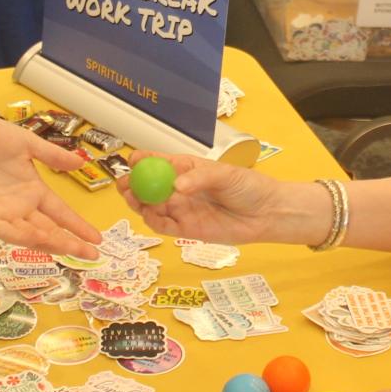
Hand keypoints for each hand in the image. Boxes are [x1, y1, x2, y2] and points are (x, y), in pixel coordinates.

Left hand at [0, 116, 100, 257]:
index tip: (97, 238)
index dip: (78, 225)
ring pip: (33, 235)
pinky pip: (9, 232)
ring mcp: (4, 213)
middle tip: (92, 255)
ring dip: (53, 243)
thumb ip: (53, 156)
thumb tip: (81, 162)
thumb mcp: (27, 144)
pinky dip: (25, 237)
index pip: (61, 212)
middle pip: (51, 229)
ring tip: (73, 249)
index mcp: (34, 189)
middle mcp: (21, 206)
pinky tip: (41, 238)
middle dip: (71, 242)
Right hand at [116, 152, 322, 245]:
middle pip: (148, 186)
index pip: (159, 162)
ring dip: (139, 203)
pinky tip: (150, 215)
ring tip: (134, 199)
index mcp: (187, 168)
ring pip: (151, 207)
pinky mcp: (187, 230)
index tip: (132, 161)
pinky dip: (152, 221)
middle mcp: (180, 189)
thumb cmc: (248, 187)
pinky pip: (163, 226)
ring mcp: (182, 210)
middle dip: (133, 185)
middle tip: (124, 186)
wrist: (266, 214)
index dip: (143, 161)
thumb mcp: (225, 175)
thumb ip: (199, 178)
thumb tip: (176, 187)